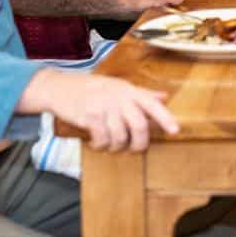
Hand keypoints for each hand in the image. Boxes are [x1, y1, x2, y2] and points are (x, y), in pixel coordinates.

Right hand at [17, 69, 178, 151]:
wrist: (60, 87)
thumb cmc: (93, 88)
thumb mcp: (119, 86)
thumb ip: (142, 93)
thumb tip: (164, 97)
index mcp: (129, 90)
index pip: (152, 104)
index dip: (165, 118)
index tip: (175, 131)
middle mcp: (119, 97)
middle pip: (139, 125)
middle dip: (140, 143)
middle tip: (135, 150)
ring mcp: (104, 106)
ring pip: (120, 136)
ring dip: (116, 147)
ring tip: (110, 145)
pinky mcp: (89, 116)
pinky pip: (102, 139)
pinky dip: (101, 146)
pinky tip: (97, 143)